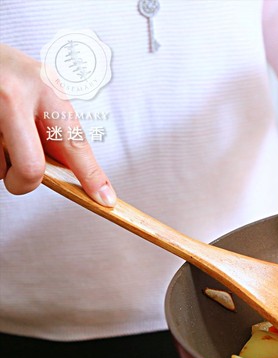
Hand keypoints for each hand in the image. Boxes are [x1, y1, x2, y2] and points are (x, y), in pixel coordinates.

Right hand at [0, 44, 115, 205]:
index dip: (92, 176)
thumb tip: (74, 173)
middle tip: (21, 177)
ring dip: (0, 162)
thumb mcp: (39, 90)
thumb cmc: (6, 74)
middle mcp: (15, 96)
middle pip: (31, 168)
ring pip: (0, 168)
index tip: (105, 199)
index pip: (75, 143)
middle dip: (25, 183)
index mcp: (45, 88)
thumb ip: (55, 127)